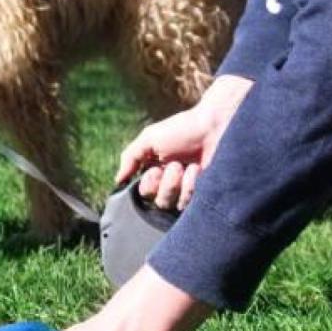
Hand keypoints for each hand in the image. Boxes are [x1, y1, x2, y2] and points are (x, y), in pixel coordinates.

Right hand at [117, 75, 253, 210]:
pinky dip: (192, 183)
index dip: (148, 184)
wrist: (213, 126)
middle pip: (159, 202)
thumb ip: (130, 158)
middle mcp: (170, 183)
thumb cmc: (182, 129)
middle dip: (166, 183)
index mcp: (155, 170)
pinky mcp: (203, 193)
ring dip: (179, 183)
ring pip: (174, 204)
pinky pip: (190, 202)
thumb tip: (118, 180)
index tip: (155, 168)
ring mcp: (188, 189)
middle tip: (176, 164)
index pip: (144, 193)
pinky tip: (200, 169)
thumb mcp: (149, 139)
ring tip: (189, 165)